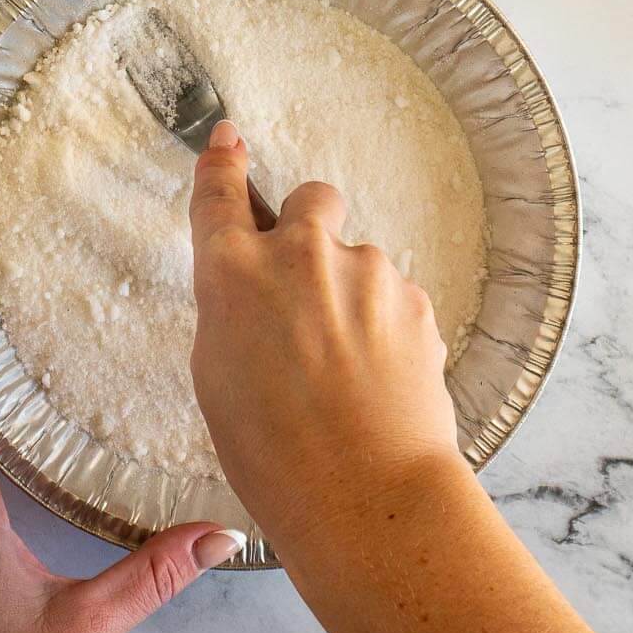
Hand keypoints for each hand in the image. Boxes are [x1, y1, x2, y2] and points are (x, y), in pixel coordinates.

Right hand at [186, 121, 468, 559]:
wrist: (366, 494)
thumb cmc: (274, 454)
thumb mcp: (218, 377)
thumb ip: (234, 312)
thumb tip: (257, 291)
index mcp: (232, 274)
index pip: (221, 194)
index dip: (223, 163)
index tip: (227, 139)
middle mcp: (298, 255)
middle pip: (311, 200)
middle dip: (311, 228)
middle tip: (308, 290)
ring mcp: (364, 271)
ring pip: (358, 261)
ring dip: (352, 296)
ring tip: (347, 373)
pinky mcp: (413, 298)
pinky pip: (393, 297)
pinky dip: (386, 326)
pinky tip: (379, 381)